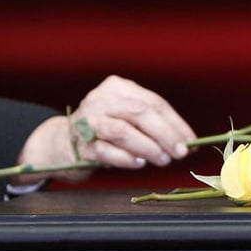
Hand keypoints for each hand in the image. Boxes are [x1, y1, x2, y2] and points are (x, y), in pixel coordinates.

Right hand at [14, 75, 195, 183]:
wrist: (60, 142)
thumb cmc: (104, 129)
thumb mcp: (128, 117)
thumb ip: (154, 125)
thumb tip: (186, 142)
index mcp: (118, 87)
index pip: (154, 102)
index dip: (175, 123)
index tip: (190, 141)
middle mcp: (101, 99)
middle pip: (140, 113)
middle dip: (165, 134)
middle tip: (179, 152)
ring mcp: (87, 121)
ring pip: (123, 131)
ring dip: (148, 147)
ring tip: (162, 160)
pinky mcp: (79, 144)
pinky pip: (106, 151)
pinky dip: (125, 158)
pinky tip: (138, 163)